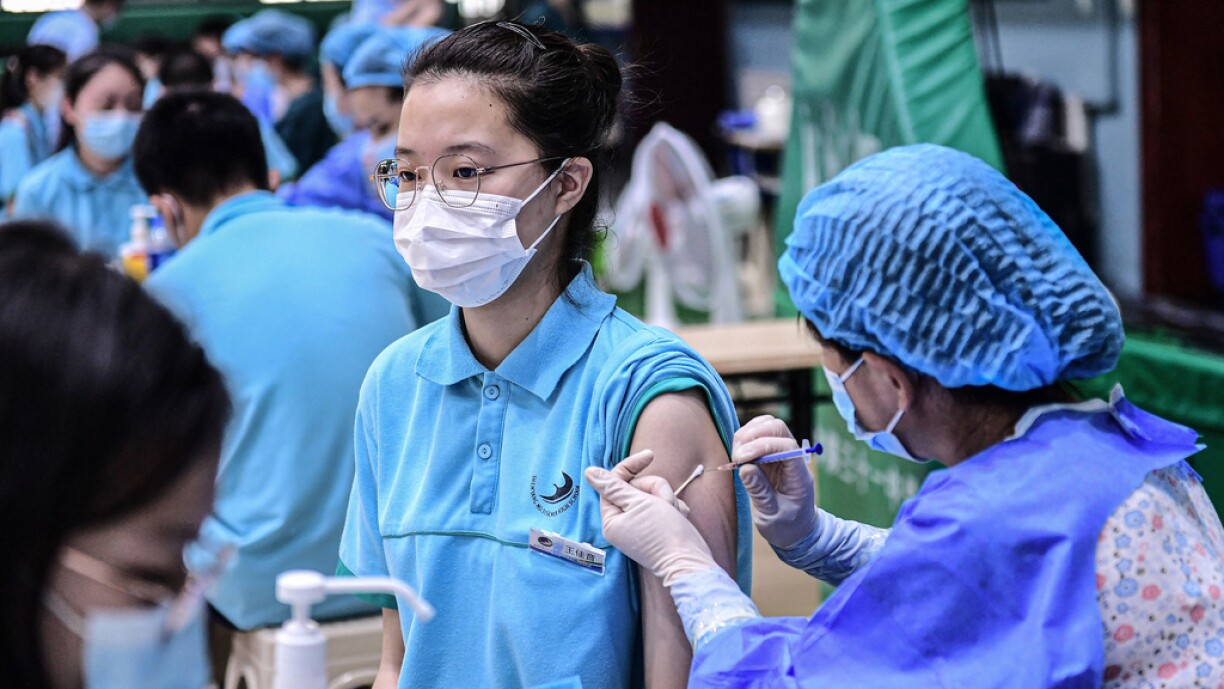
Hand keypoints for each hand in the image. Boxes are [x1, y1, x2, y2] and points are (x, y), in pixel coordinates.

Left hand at [585, 450, 715, 586]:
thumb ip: (613, 486)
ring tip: (675, 514)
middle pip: (636, 487)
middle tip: (666, 502)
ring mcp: (641, 525)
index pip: (615, 481)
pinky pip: (663, 507)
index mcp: (612, 519)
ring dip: (667, 499)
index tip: (650, 456)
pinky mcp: (657, 527)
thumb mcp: (638, 503)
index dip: (632, 467)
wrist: (690, 561)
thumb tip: (590, 472)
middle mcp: (624, 523)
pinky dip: (673, 509)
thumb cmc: (663, 533)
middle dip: (655, 489)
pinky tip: (680, 519)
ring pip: (653, 495)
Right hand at [733, 415, 817, 549]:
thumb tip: (745, 468)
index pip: (786, 446)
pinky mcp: (769, 455)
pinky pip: (758, 435)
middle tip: (737, 457)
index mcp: (798, 475)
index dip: (763, 446)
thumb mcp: (772, 515)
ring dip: (747, 435)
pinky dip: (745, 438)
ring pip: (766, 426)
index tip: (742, 459)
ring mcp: (781, 454)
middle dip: (754, 435)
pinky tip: (738, 455)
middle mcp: (792, 458)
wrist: (796, 532)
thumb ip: (760, 491)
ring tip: (736, 457)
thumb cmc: (787, 527)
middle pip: (777, 427)